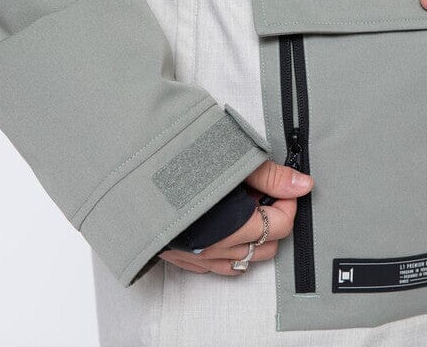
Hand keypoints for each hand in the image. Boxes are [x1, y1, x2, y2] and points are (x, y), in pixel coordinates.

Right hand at [159, 160, 313, 274]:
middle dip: (272, 222)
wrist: (123, 168)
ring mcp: (194, 256)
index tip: (283, 188)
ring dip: (250, 240)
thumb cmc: (175, 159)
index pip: (279, 226)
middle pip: (263, 247)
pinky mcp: (176, 257)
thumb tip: (303, 184)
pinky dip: (225, 252)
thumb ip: (270, 176)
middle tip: (263, 196)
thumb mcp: (230, 158)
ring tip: (242, 211)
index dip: (288, 204)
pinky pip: (212, 267)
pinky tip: (221, 230)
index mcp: (231, 224)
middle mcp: (214, 247)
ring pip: (239, 262)